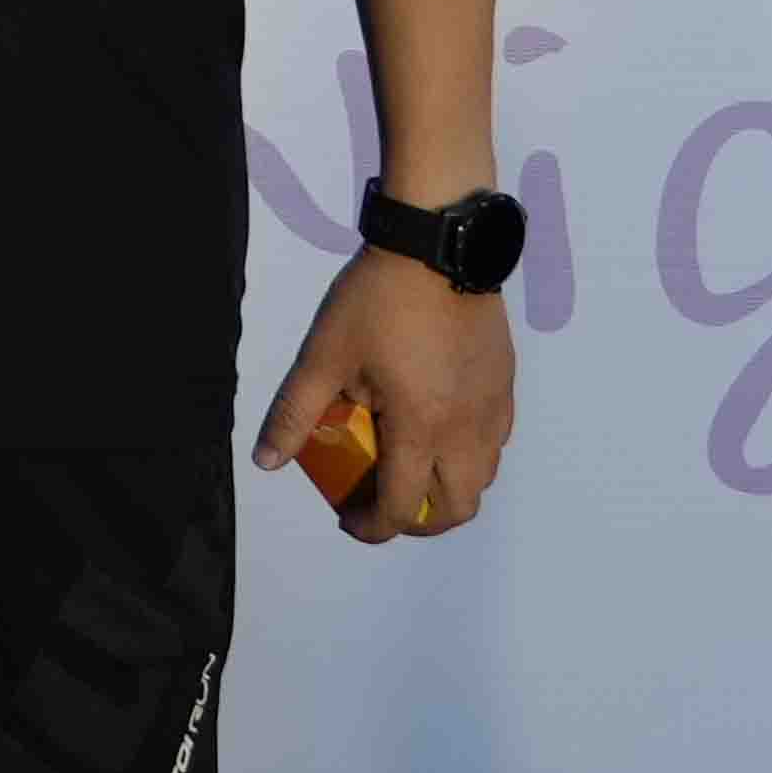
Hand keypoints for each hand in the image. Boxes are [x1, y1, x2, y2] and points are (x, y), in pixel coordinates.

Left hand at [257, 241, 517, 544]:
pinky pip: (496, 442)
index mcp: (420, 427)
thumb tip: (267, 460)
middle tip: (384, 504)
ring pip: (482, 478)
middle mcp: (466, 428)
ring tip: (412, 468)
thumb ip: (294, 413)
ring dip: (448, 490)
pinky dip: (471, 456)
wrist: (437, 244)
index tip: (349, 520)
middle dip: (418, 522)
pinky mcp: (504, 384)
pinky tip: (440, 429)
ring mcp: (491, 407)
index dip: (372, 527)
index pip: (401, 507)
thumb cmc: (377, 299)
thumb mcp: (325, 356)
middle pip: (456, 509)